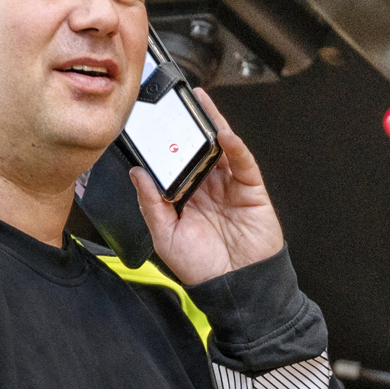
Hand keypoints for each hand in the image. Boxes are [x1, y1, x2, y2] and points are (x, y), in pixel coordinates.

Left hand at [131, 89, 284, 284]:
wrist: (235, 288)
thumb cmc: (201, 268)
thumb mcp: (165, 236)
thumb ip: (151, 204)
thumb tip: (137, 173)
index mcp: (184, 196)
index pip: (173, 161)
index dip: (164, 141)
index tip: (151, 121)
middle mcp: (207, 187)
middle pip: (196, 148)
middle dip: (187, 124)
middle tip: (175, 100)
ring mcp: (230, 186)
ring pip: (220, 148)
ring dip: (211, 124)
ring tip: (198, 102)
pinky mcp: (251, 189)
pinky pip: (243, 163)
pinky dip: (234, 147)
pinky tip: (224, 133)